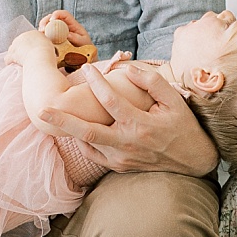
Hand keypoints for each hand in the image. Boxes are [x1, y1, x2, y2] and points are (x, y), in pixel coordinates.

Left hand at [6, 28, 52, 68]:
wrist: (41, 58)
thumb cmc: (48, 54)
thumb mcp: (50, 46)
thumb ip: (46, 45)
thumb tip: (47, 49)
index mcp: (33, 33)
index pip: (28, 39)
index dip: (29, 46)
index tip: (32, 52)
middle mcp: (23, 36)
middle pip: (19, 43)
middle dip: (21, 50)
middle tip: (26, 58)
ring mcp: (16, 45)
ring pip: (12, 50)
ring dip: (15, 56)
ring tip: (19, 63)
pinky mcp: (12, 53)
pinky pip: (8, 58)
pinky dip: (10, 62)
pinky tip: (13, 66)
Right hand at [39, 8, 93, 51]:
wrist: (84, 57)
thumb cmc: (85, 48)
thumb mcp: (83, 42)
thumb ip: (77, 38)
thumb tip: (67, 35)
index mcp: (72, 24)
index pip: (64, 14)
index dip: (57, 14)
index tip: (52, 20)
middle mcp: (63, 26)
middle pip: (52, 18)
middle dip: (45, 21)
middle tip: (43, 29)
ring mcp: (57, 32)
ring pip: (47, 26)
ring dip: (42, 29)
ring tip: (40, 35)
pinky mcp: (53, 39)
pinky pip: (45, 35)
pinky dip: (42, 36)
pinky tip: (41, 41)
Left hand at [39, 61, 218, 175]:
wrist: (193, 160)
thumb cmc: (183, 126)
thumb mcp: (174, 100)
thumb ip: (151, 82)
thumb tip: (128, 69)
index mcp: (141, 125)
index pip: (111, 101)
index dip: (97, 82)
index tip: (87, 69)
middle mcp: (128, 144)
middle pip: (89, 131)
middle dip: (63, 121)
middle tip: (43, 110)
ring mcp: (122, 158)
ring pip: (88, 143)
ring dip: (70, 130)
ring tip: (52, 117)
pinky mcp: (119, 167)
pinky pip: (94, 155)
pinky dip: (83, 142)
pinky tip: (75, 130)